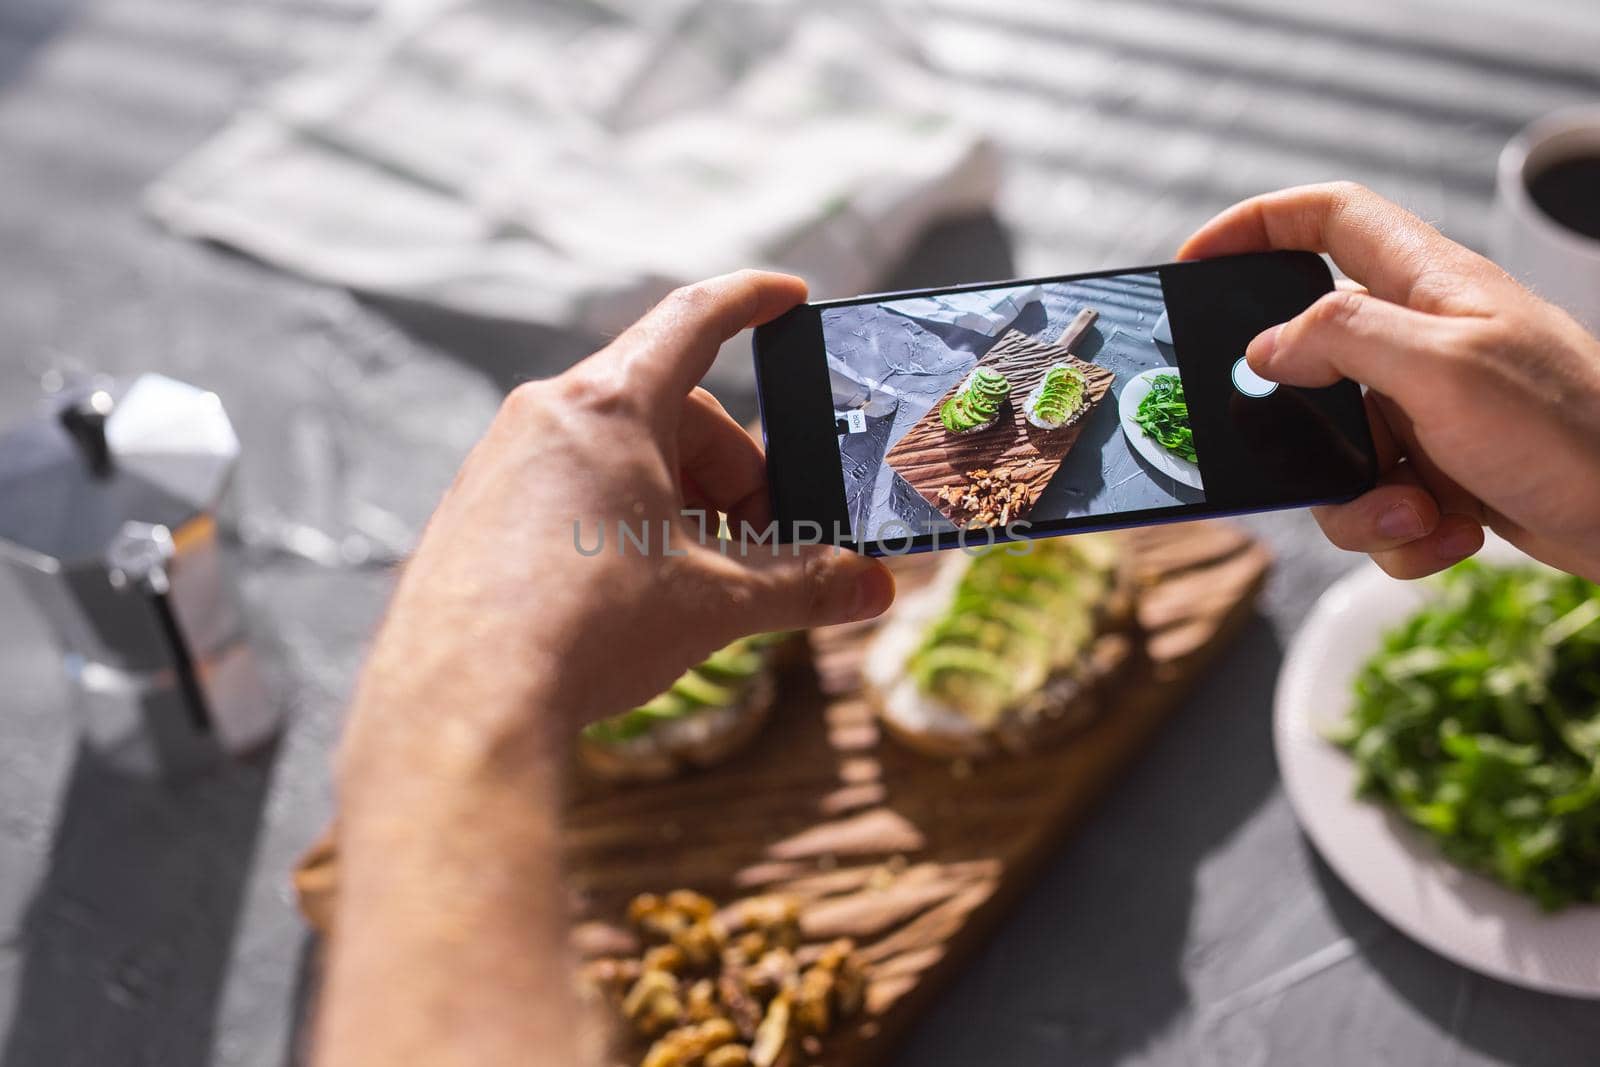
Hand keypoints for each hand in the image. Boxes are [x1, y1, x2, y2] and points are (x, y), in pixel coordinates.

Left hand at [318, 273, 893, 1066]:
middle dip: (733, 471)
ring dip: (678, 501)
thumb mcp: (716, 605)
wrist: (461, 708)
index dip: (751, 300)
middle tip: (766, 542)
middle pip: (670, 411)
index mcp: (609, 407)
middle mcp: (544, 416)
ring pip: (616, 454)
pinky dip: (620, 519)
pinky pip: (565, 488)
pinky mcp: (472, 513)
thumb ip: (805, 585)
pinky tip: (634, 592)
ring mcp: (499, 463)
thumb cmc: (589, 633)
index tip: (788, 296)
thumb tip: (878, 588)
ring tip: (703, 579)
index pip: (694, 319)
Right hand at [1180, 182, 1599, 581]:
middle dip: (1293, 422)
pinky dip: (1400, 533)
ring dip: (1358, 500)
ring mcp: (1431, 410)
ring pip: (1334, 449)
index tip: (1196, 263)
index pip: (1329, 218)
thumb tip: (1265, 349)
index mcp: (1428, 286)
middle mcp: (1423, 342)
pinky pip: (1376, 503)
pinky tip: (1448, 534)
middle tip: (1284, 450)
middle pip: (1309, 359)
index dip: (1255, 226)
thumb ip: (1344, 337)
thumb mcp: (1446, 369)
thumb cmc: (1573, 430)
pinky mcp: (1442, 472)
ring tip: (1418, 513)